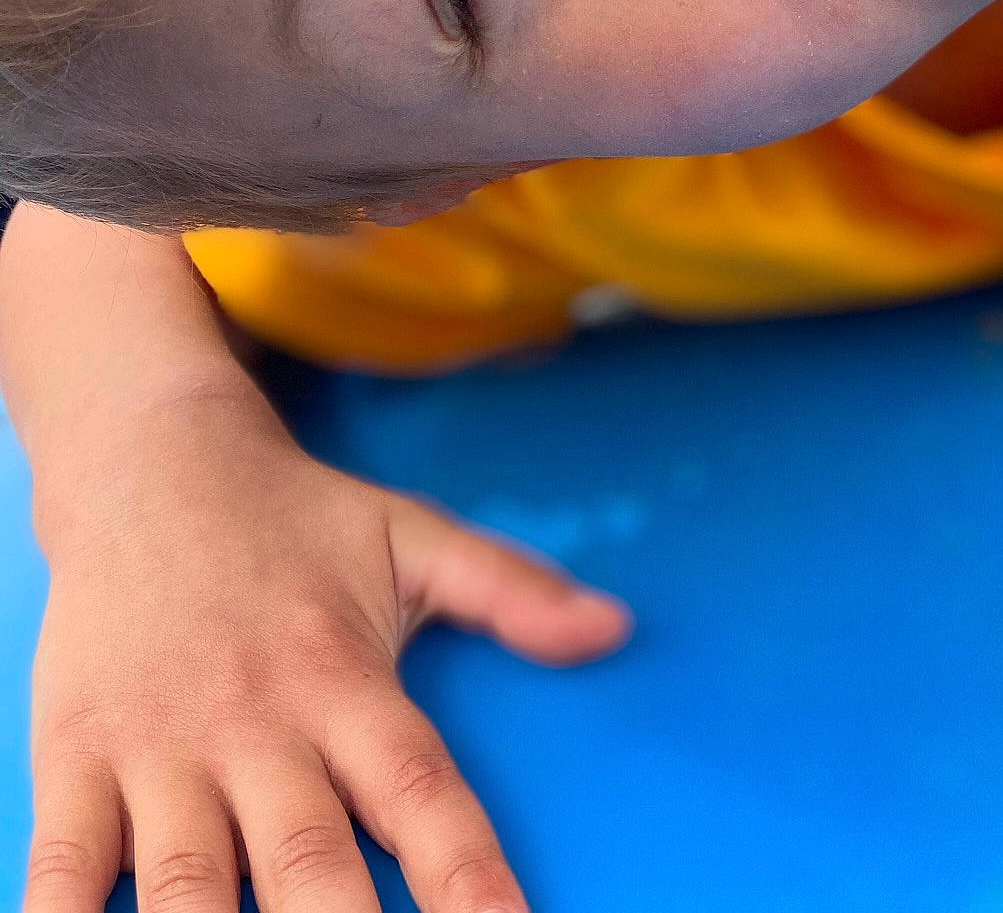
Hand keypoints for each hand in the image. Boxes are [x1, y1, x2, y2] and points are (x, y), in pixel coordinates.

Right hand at [23, 382, 629, 911]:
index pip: (422, 796)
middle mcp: (258, 722)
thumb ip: (512, 589)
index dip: (468, 880)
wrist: (147, 456)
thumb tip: (615, 627)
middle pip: (310, 864)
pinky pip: (63, 867)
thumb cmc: (293, 517)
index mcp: (346, 679)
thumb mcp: (412, 537)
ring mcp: (160, 746)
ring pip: (189, 888)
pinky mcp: (72, 756)